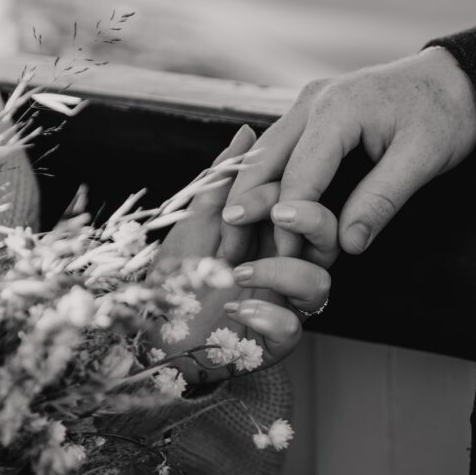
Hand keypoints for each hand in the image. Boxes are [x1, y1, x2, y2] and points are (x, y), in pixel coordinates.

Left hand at [150, 125, 335, 383]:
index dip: (279, 195)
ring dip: (285, 272)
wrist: (147, 333)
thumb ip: (222, 180)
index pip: (301, 203)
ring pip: (320, 284)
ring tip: (238, 273)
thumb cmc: (172, 276)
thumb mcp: (192, 221)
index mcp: (271, 235)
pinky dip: (269, 316)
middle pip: (329, 240)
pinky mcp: (270, 342)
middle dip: (312, 221)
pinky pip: (293, 330)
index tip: (238, 206)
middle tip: (279, 216)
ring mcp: (281, 305)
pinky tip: (236, 309)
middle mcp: (284, 268)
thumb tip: (250, 132)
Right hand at [220, 46, 475, 261]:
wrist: (456, 79)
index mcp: (336, 109)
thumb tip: (347, 244)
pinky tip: (258, 210)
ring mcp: (308, 103)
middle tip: (231, 253)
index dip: (290, 224)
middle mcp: (312, 101)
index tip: (290, 261)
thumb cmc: (445, 114)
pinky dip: (266, 180)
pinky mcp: (312, 112)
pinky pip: (279, 149)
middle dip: (243, 208)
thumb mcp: (422, 160)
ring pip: (263, 154)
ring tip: (234, 237)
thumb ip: (381, 201)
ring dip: (248, 195)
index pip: (298, 177)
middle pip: (261, 161)